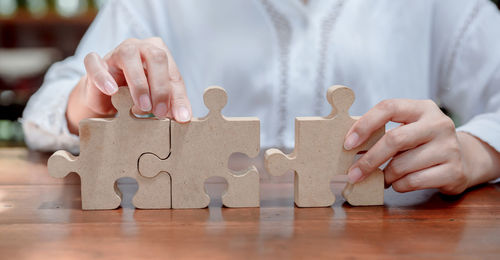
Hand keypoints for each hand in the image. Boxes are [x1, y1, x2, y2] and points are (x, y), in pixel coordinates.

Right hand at [67, 37, 190, 133]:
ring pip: (129, 56)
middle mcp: (141, 47)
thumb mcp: (159, 100)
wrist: (107, 98)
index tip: (180, 117)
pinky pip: (95, 63)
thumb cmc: (139, 94)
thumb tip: (184, 118)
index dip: (177, 96)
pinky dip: (103, 76)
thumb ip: (172, 105)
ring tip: (142, 107)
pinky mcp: (96, 62)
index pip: (173, 73)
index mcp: (160, 53)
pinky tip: (112, 90)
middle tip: (160, 112)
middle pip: (156, 57)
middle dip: (160, 87)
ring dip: (139, 83)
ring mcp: (117, 51)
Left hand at [343, 99, 499, 194]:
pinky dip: (399, 186)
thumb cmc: (422, 143)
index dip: (364, 125)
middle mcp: (439, 124)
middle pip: (394, 139)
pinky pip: (413, 181)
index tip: (348, 144)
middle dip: (369, 159)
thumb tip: (349, 148)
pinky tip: (398, 184)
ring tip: (382, 178)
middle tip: (353, 174)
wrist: (464, 159)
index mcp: (423, 108)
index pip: (389, 107)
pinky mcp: (454, 171)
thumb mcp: (409, 128)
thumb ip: (384, 132)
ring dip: (385, 176)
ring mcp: (449, 147)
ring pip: (402, 165)